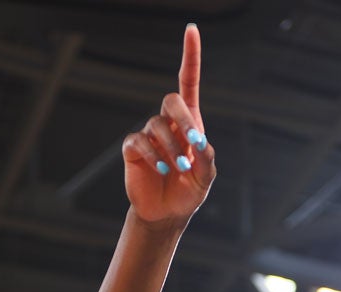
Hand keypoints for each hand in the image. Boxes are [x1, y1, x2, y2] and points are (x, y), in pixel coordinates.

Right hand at [122, 24, 216, 223]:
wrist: (167, 213)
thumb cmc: (189, 191)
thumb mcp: (206, 177)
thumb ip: (207, 159)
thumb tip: (199, 144)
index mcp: (190, 122)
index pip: (188, 82)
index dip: (190, 56)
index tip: (192, 30)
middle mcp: (168, 122)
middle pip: (171, 99)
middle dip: (184, 119)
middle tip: (194, 144)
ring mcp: (149, 134)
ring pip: (157, 126)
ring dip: (171, 148)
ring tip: (177, 168)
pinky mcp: (133, 149)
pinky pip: (140, 141)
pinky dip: (153, 156)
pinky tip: (162, 170)